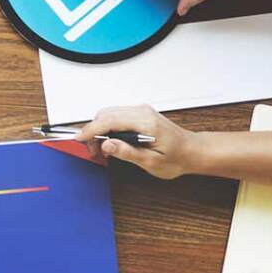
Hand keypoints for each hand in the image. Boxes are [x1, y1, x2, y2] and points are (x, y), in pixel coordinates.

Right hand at [76, 105, 197, 178]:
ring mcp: (141, 111)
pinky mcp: (139, 113)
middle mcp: (142, 112)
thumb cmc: (177, 157)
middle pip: (106, 114)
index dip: (91, 129)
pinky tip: (110, 141)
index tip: (79, 138)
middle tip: (92, 150)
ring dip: (99, 129)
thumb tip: (107, 145)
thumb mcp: (152, 162)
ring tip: (101, 148)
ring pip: (109, 114)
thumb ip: (128, 152)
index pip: (110, 121)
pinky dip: (107, 127)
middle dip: (93, 131)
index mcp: (146, 122)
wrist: (192, 151)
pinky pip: (116, 115)